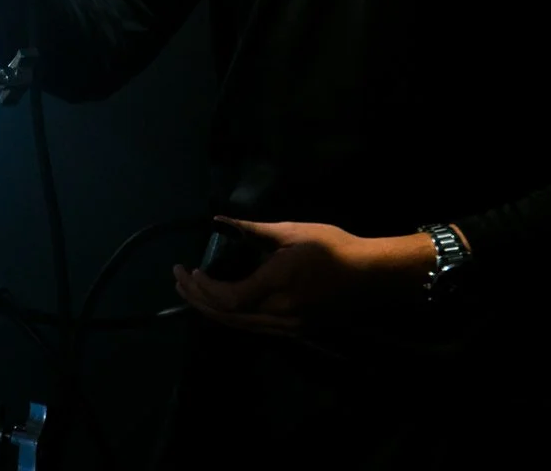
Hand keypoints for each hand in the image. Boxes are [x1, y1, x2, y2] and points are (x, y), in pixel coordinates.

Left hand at [172, 217, 433, 337]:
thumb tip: (219, 221)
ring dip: (212, 310)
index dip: (203, 289)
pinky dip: (232, 316)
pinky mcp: (297, 330)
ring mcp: (289, 327)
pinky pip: (255, 327)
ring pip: (240, 326)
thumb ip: (252, 230)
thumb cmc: (333, 247)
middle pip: (228, 317)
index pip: (228, 299)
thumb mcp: (291, 231)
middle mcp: (280, 314)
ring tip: (192, 292)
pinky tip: (221, 303)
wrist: (372, 275)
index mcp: (277, 287)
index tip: (187, 270)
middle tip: (178, 281)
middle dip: (197, 300)